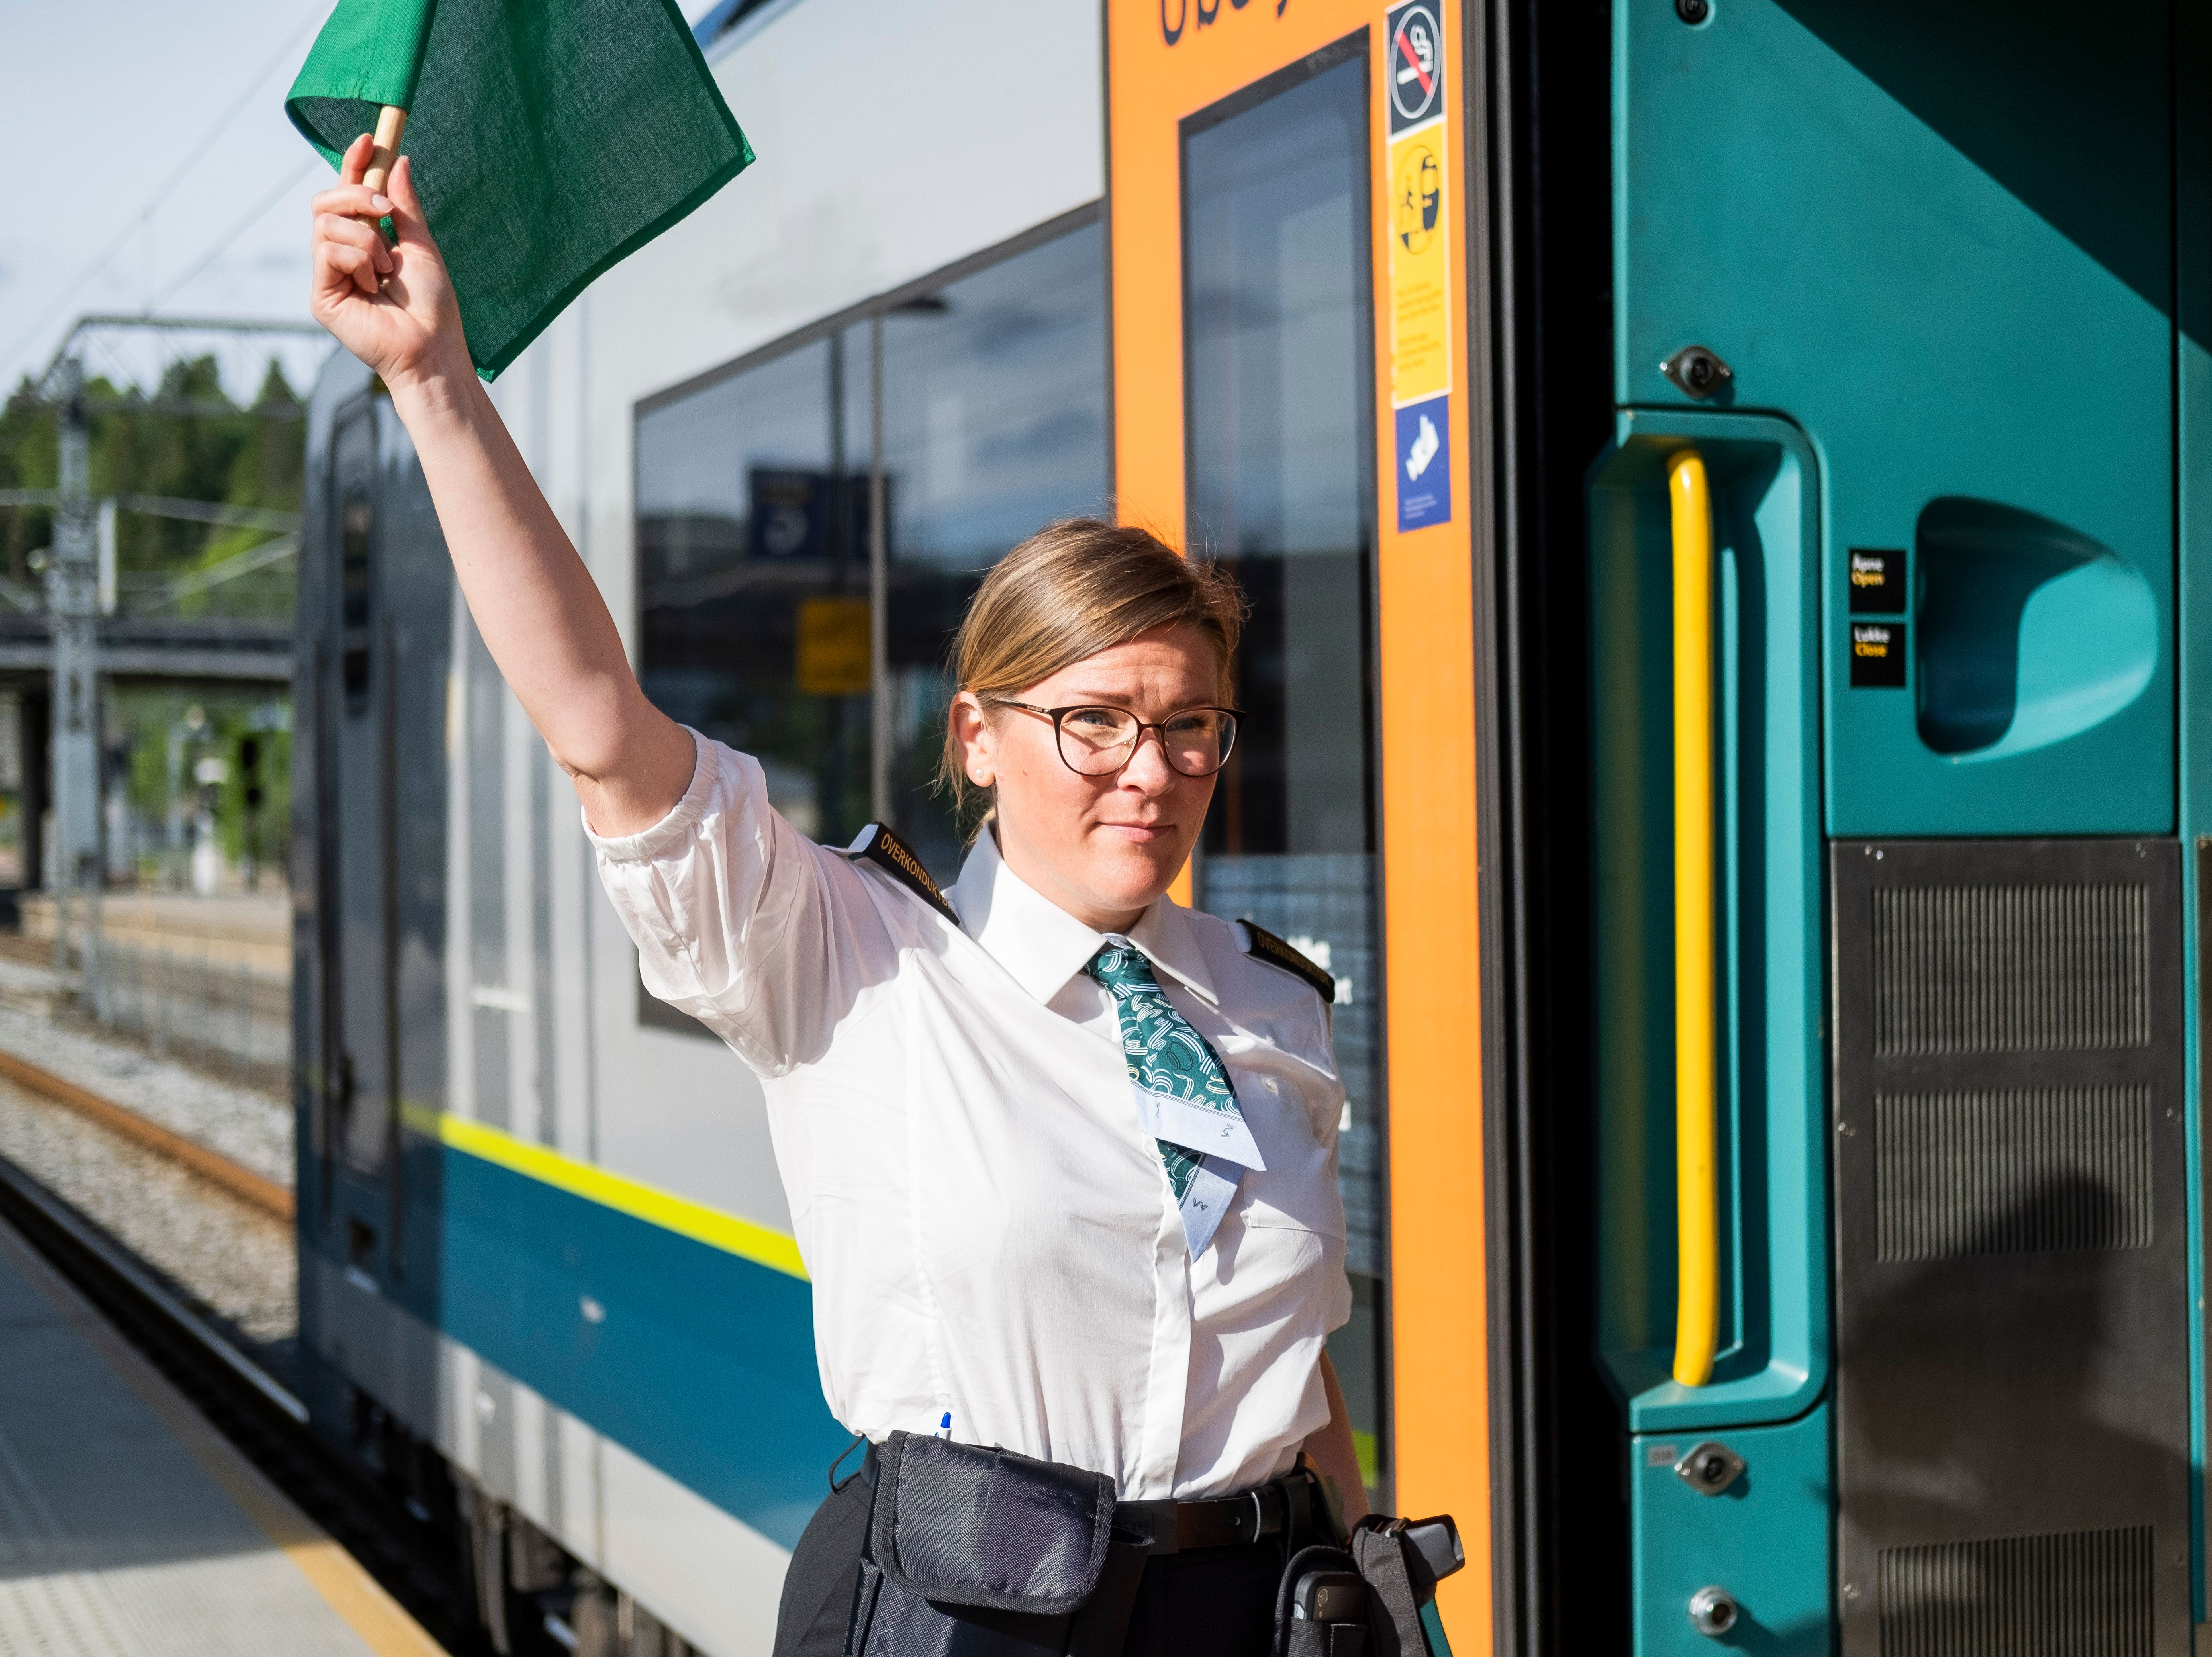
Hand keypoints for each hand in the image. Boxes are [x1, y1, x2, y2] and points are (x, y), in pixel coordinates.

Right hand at [308, 135, 467, 391]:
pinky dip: (357, 260)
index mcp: (365, 241)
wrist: (433, 347)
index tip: (368, 140)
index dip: (353, 165)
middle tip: (387, 212)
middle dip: (356, 196)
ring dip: (366, 240)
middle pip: (325, 202)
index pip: (348, 195)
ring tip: (388, 270)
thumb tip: (397, 160)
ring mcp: (328, 275)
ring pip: (326, 225)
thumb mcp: (421, 245)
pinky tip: (374, 284)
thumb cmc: (432, 304)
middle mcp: (342, 255)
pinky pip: (327, 252)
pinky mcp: (321, 295)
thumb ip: (405, 205)